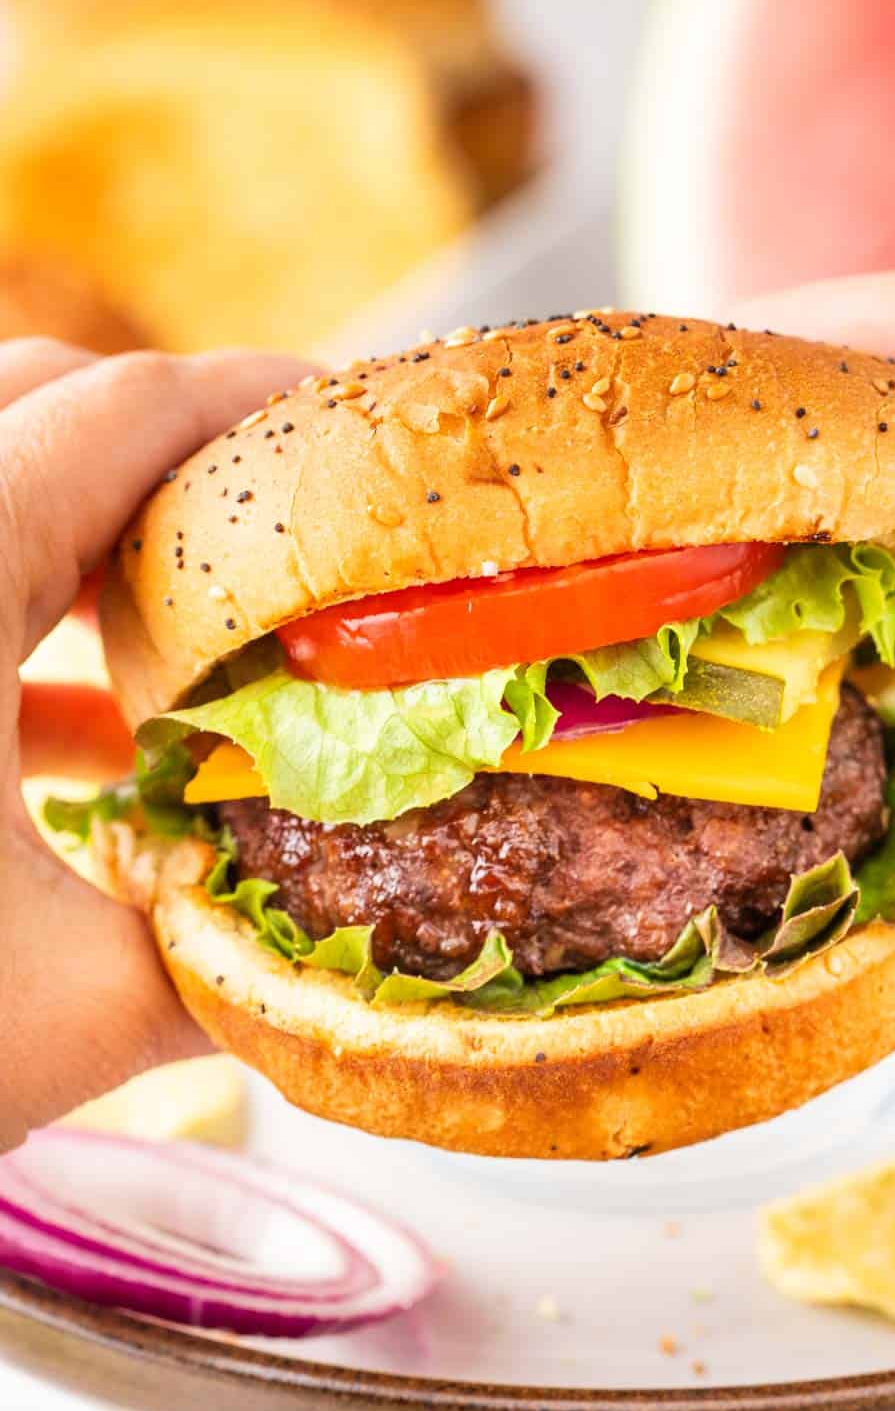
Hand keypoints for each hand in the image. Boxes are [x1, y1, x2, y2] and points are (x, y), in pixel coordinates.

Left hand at [1, 340, 305, 1151]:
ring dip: (87, 529)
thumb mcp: (50, 1013)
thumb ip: (213, 964)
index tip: (345, 418)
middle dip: (167, 442)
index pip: (117, 411)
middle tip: (276, 519)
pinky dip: (14, 619)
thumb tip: (338, 961)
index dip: (250, 397)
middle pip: (31, 404)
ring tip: (193, 622)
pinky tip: (82, 735)